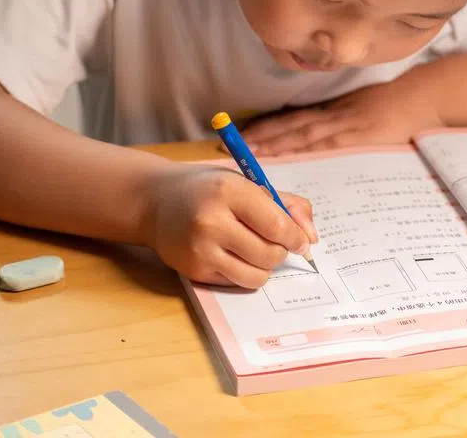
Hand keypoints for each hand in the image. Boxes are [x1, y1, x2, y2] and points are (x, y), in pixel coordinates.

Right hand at [142, 164, 316, 287]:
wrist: (155, 202)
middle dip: (281, 251)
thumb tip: (311, 238)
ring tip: (255, 250)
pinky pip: (236, 282)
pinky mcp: (193, 271)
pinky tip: (233, 255)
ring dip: (265, 267)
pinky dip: (244, 272)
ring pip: (256, 275)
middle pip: (270, 254)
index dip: (296, 237)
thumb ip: (284, 204)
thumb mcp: (245, 183)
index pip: (276, 225)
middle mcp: (211, 221)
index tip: (302, 241)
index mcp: (228, 190)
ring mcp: (200, 250)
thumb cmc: (208, 190)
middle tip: (273, 241)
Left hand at [243, 68, 444, 154]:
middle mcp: (332, 114)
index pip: (291, 118)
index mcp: (331, 109)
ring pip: (301, 132)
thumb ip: (340, 120)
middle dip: (260, 134)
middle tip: (230, 142)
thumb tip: (317, 132)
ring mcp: (343, 124)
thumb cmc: (395, 103)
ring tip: (249, 149)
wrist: (421, 97)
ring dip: (274, 141)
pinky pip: (324, 141)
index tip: (242, 133)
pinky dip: (303, 146)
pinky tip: (288, 151)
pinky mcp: (357, 134)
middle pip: (289, 124)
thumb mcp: (361, 107)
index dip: (266, 126)